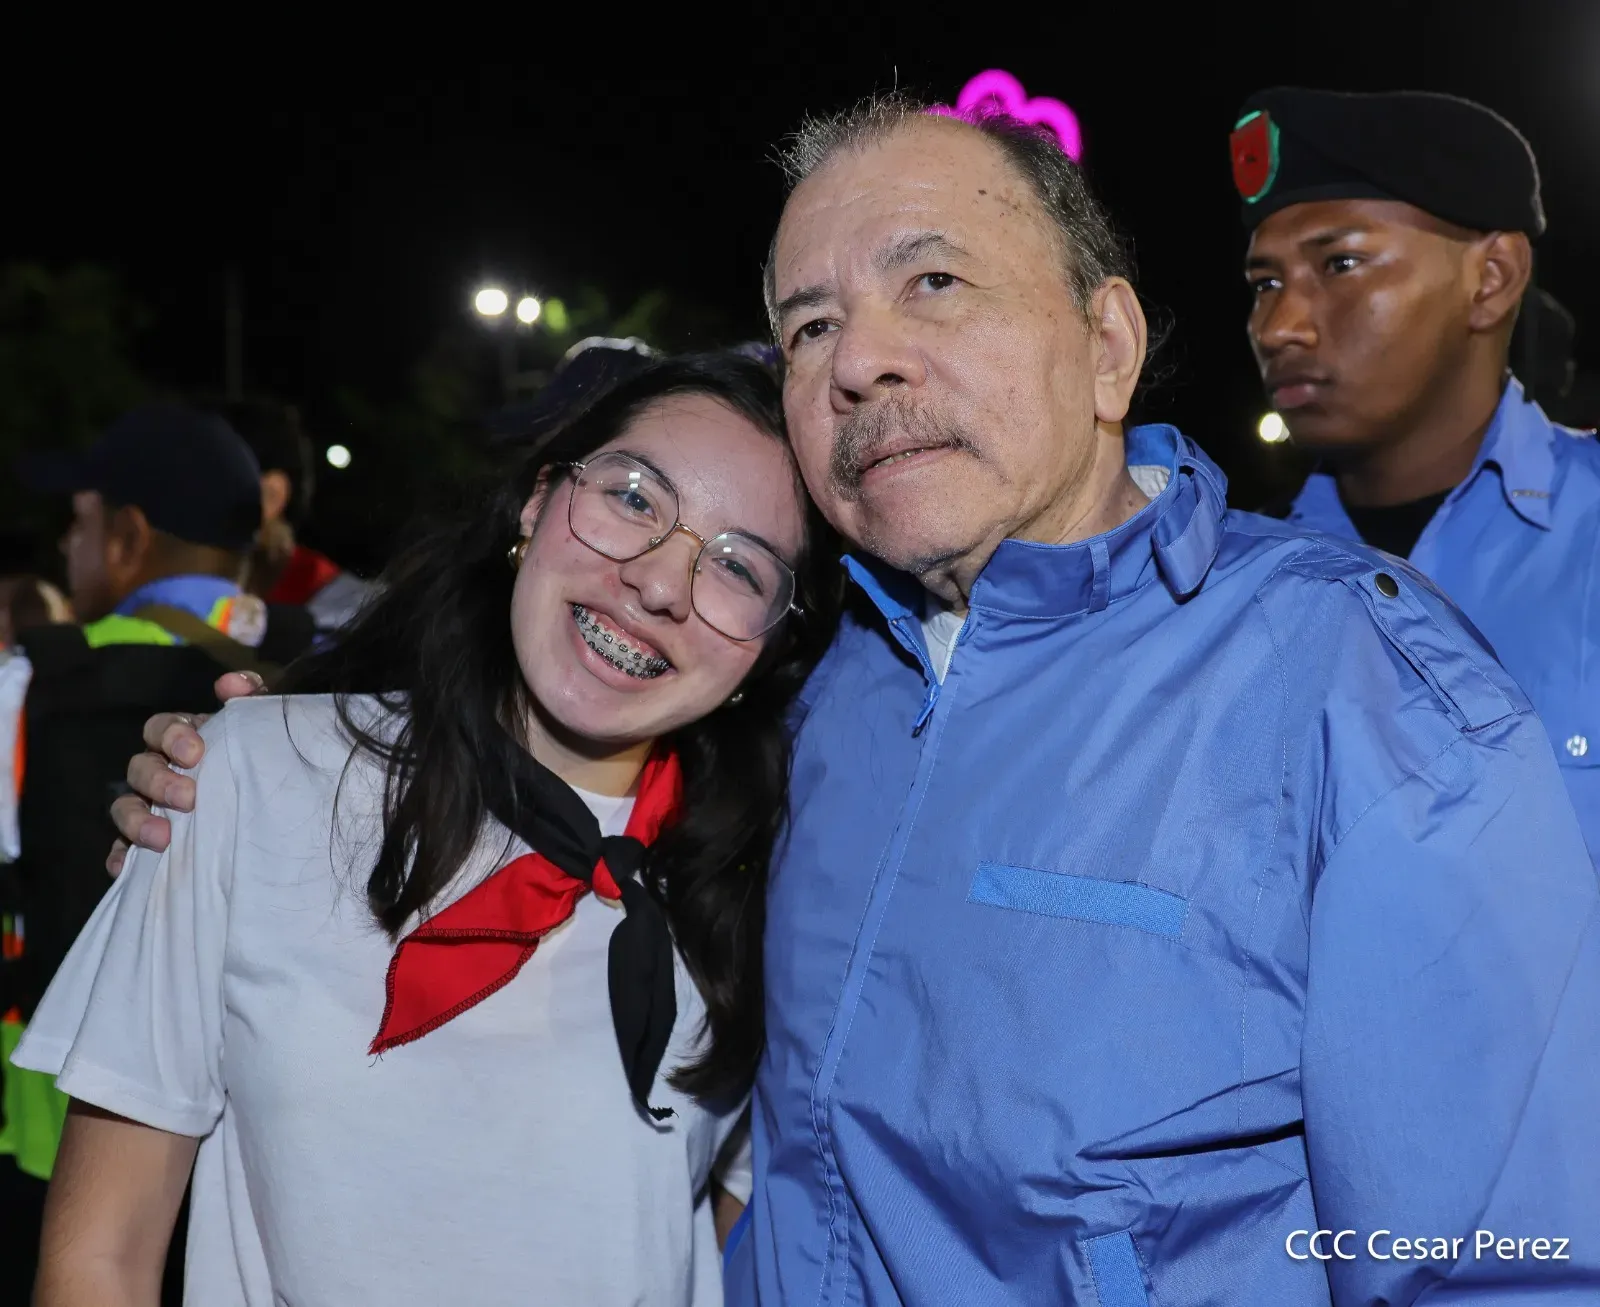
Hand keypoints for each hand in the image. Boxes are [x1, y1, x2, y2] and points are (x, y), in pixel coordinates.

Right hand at [106, 672, 264, 877]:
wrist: (274, 805)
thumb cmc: (259, 756)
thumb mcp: (261, 725)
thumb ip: (252, 697)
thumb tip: (230, 684)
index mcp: (182, 740)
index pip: (160, 727)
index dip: (171, 735)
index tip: (195, 752)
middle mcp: (159, 771)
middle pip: (141, 768)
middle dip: (160, 782)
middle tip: (189, 799)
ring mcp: (149, 806)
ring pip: (126, 808)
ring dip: (138, 821)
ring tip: (163, 838)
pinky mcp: (146, 842)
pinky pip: (121, 848)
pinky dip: (119, 855)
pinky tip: (123, 866)